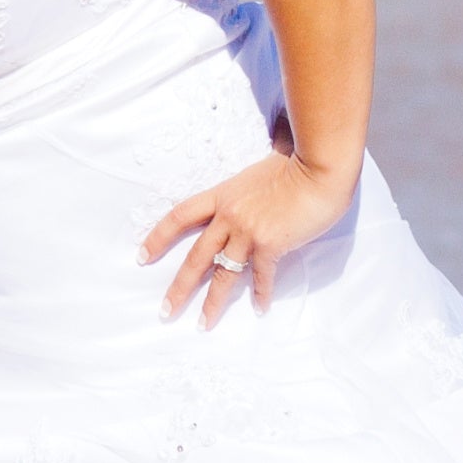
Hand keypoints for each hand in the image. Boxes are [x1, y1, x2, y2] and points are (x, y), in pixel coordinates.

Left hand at [140, 137, 359, 324]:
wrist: (319, 169)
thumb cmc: (299, 160)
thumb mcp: (266, 161)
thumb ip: (261, 165)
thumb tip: (276, 139)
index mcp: (222, 195)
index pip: (180, 217)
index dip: (158, 237)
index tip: (142, 256)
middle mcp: (229, 216)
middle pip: (195, 257)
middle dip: (179, 287)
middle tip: (165, 311)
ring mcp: (248, 232)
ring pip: (223, 275)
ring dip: (212, 303)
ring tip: (202, 324)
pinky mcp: (270, 245)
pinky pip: (260, 277)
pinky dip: (261, 295)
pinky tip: (259, 309)